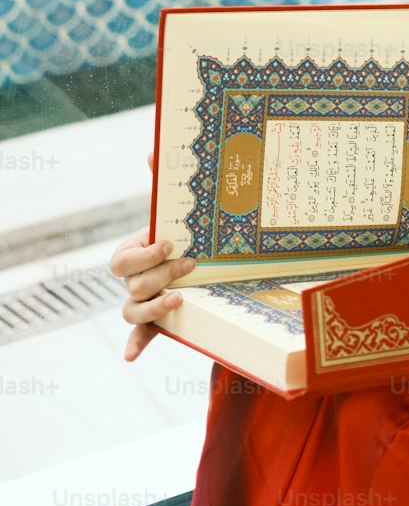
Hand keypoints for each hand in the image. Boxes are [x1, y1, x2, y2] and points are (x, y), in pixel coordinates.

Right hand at [108, 151, 196, 361]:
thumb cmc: (178, 230)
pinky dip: (135, 345)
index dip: (144, 254)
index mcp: (128, 253)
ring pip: (133, 311)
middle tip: (190, 263)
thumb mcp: (172, 210)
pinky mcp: (154, 322)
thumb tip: (154, 149)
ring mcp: (139, 303)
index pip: (122, 260)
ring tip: (179, 298)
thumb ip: (161, 183)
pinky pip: (138, 336)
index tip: (169, 242)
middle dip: (159, 275)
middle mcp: (130, 281)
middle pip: (132, 286)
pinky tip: (131, 357)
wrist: (190, 253)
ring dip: (153, 308)